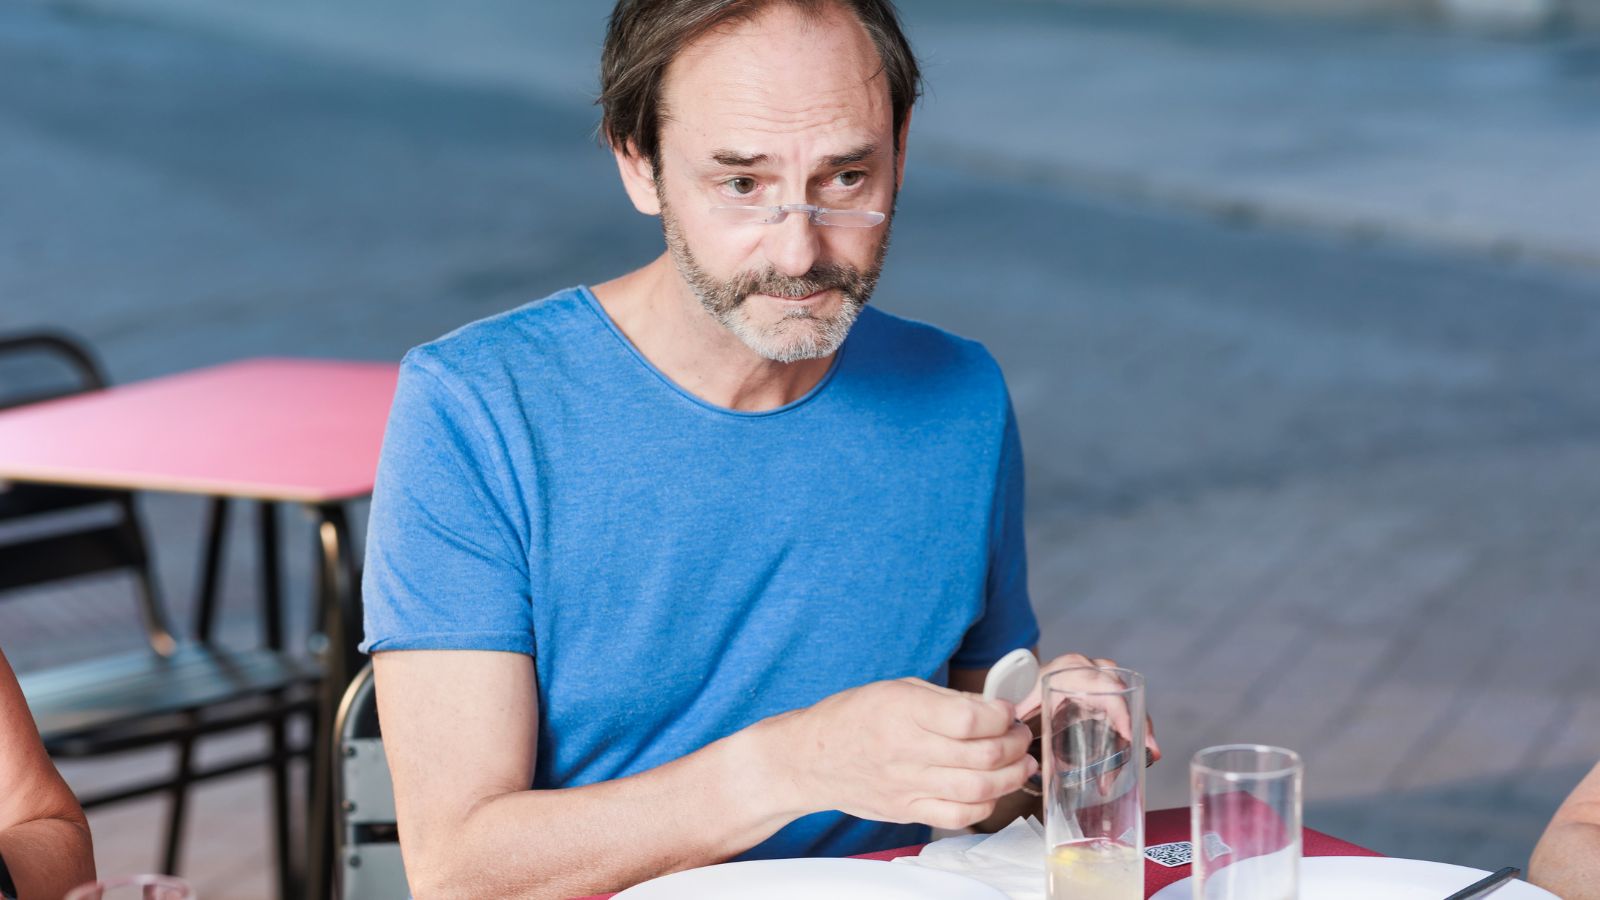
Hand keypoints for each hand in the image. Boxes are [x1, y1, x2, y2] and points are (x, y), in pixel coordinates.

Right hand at [779, 678, 1036, 829]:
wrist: (811, 758)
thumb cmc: (853, 717)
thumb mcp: (897, 688)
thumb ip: (946, 699)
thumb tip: (993, 707)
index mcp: (904, 711)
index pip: (970, 720)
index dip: (1001, 716)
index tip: (1007, 711)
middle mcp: (907, 750)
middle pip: (982, 756)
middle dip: (1015, 744)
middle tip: (1020, 736)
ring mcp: (907, 786)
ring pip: (977, 789)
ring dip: (1010, 776)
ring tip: (1019, 763)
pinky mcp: (907, 811)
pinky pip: (958, 816)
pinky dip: (985, 805)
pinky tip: (992, 790)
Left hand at [1014, 653, 1161, 763]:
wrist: (1032, 676)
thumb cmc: (1029, 686)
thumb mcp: (1026, 696)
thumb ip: (1021, 711)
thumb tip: (1014, 732)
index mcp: (1073, 669)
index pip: (1102, 686)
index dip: (1118, 709)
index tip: (1127, 732)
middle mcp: (1094, 672)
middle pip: (1123, 695)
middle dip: (1138, 722)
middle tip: (1149, 750)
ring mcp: (1105, 683)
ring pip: (1131, 704)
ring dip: (1142, 730)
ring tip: (1153, 755)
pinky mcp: (1110, 697)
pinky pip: (1129, 710)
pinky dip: (1139, 730)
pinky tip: (1149, 751)